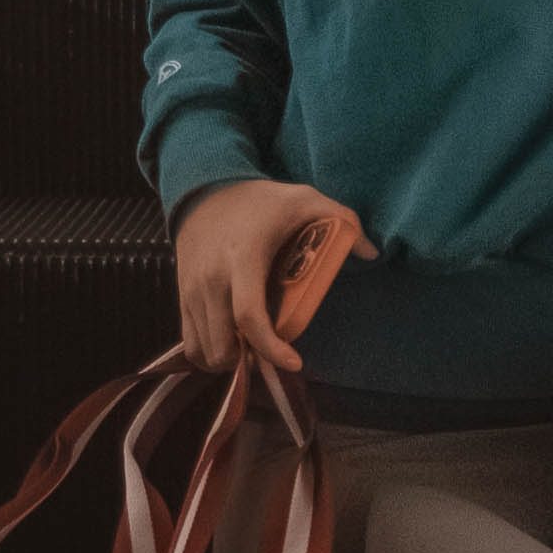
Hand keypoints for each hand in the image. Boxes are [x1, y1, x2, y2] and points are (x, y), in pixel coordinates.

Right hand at [171, 179, 374, 374]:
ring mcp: (191, 291)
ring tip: (252, 350)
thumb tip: (371, 252)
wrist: (204, 190)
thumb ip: (342, 219)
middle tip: (274, 353)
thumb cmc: (260, 200)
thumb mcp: (304, 198)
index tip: (294, 362)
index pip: (249, 316)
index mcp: (243, 259)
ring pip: (204, 351)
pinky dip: (210, 355)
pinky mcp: (181, 297)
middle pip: (223, 345)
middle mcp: (211, 280)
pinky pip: (190, 344)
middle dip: (250, 361)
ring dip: (230, 361)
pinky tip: (232, 345)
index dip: (270, 348)